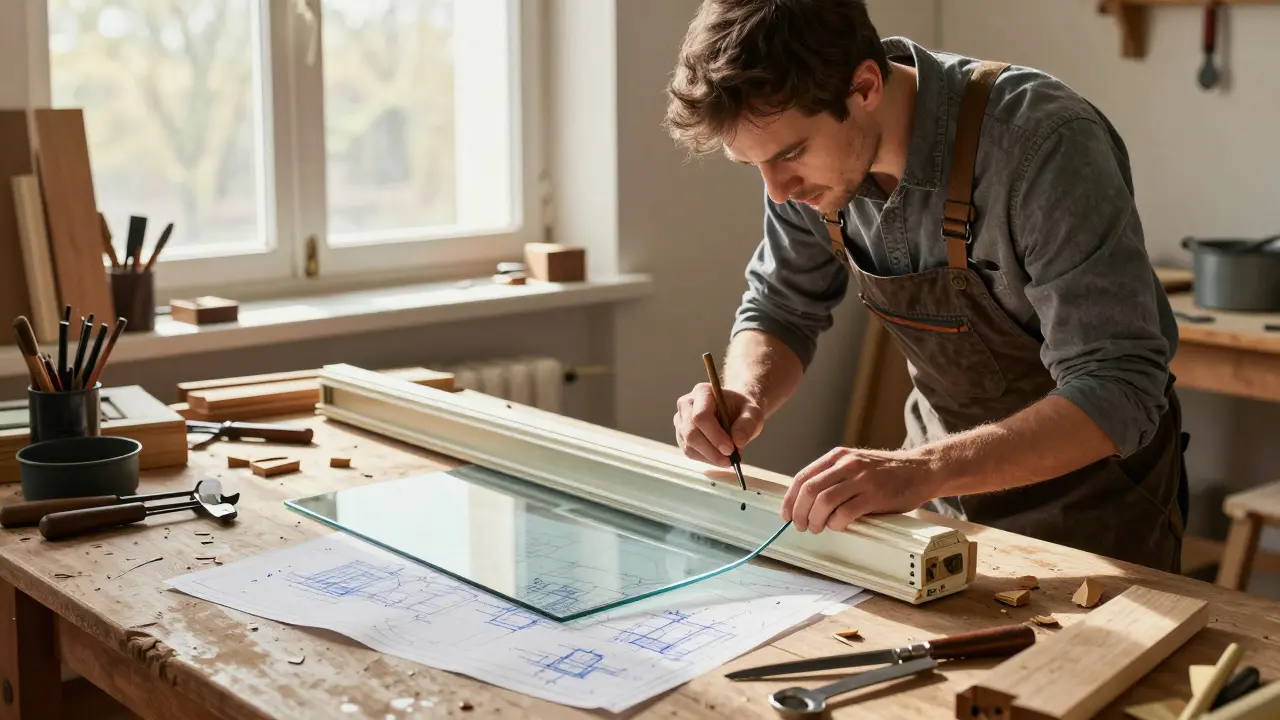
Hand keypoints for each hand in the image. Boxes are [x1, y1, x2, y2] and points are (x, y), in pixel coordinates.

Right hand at [673, 383, 763, 466]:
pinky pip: (690, 452)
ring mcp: (681, 421)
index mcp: (702, 392)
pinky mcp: (681, 435)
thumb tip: (738, 442)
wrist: (734, 411)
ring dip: (710, 457)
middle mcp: (686, 404)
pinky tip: (720, 457)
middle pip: (691, 433)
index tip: (731, 449)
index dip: (715, 435)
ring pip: (689, 446)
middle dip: (712, 450)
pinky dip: (706, 459)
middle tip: (731, 459)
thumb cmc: (741, 409)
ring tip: (729, 459)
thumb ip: (748, 424)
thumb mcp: (753, 413)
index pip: (701, 416)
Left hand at [781, 447, 943, 532]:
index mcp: (838, 457)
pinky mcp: (875, 495)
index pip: (803, 477)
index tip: (786, 514)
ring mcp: (861, 479)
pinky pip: (845, 513)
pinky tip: (838, 526)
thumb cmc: (886, 472)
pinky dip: (836, 523)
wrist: (921, 470)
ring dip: (815, 520)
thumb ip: (833, 476)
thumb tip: (805, 501)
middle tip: (801, 526)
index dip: (790, 499)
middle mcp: (847, 465)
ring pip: (823, 502)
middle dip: (799, 512)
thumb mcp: (855, 465)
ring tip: (818, 528)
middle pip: (809, 490)